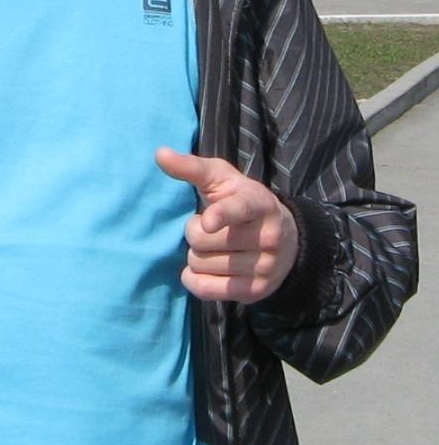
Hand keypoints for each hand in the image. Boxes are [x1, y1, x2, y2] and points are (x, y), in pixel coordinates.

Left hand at [156, 148, 297, 303]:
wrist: (286, 240)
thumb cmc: (241, 201)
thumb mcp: (222, 180)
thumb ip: (192, 167)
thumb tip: (159, 154)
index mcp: (259, 202)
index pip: (238, 209)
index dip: (221, 215)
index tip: (208, 222)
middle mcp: (267, 236)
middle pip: (202, 240)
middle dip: (195, 233)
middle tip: (210, 229)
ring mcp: (265, 266)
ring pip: (201, 265)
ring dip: (197, 256)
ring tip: (215, 248)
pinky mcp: (256, 291)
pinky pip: (205, 289)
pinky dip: (195, 280)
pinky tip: (205, 269)